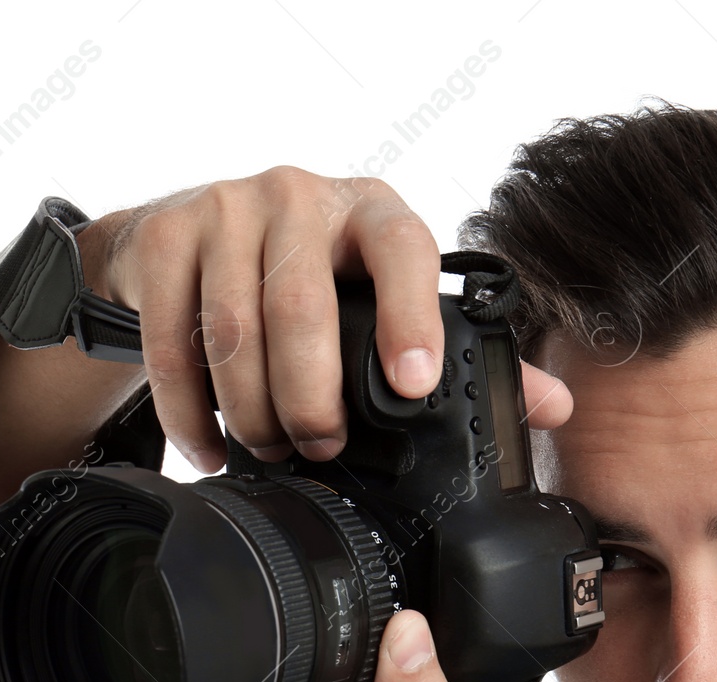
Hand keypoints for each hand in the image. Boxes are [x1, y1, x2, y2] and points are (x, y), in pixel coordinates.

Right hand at [104, 165, 573, 473]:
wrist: (184, 233)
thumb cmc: (306, 274)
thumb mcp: (381, 295)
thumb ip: (461, 347)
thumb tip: (551, 406)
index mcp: (371, 210)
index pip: (403, 249)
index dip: (411, 316)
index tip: (414, 383)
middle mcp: (300, 197)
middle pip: (302, 308)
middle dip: (313, 399)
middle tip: (321, 449)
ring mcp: (225, 208)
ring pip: (235, 332)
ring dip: (252, 412)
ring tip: (267, 449)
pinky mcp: (165, 238)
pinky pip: (173, 341)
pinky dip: (190, 411)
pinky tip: (208, 447)